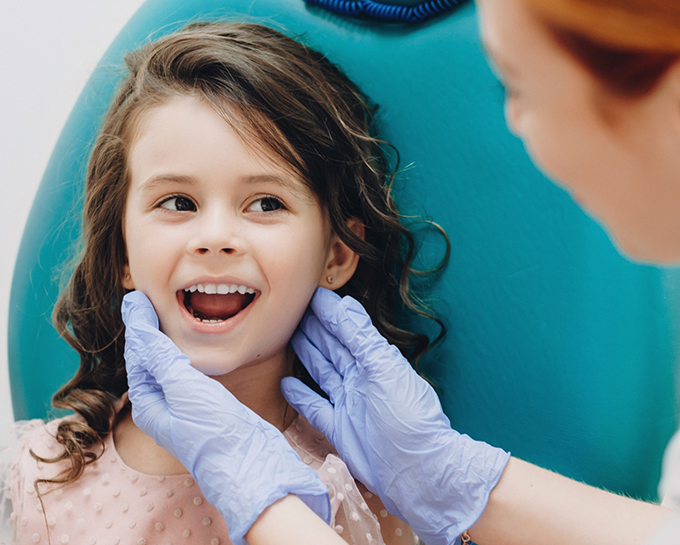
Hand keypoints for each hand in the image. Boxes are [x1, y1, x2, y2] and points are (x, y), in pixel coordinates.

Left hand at [121, 291, 330, 544]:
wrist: (250, 465)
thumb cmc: (214, 430)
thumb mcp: (183, 386)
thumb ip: (160, 354)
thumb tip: (135, 321)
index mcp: (149, 403)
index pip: (138, 355)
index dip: (137, 325)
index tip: (137, 297)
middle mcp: (164, 406)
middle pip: (150, 361)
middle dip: (148, 331)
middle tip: (148, 300)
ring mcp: (186, 408)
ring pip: (170, 367)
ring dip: (167, 341)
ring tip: (167, 316)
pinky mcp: (208, 408)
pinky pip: (189, 375)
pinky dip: (187, 354)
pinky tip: (195, 347)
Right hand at [281, 288, 509, 544]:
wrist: (419, 472)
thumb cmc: (409, 418)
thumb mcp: (386, 370)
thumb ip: (363, 339)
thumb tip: (345, 305)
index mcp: (374, 362)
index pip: (346, 329)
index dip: (328, 312)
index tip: (309, 294)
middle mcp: (360, 379)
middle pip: (331, 348)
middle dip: (314, 328)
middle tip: (292, 310)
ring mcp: (348, 404)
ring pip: (322, 371)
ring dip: (306, 354)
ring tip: (287, 337)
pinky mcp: (338, 428)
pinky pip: (314, 406)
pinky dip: (301, 395)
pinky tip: (287, 383)